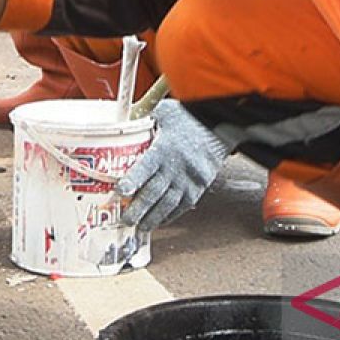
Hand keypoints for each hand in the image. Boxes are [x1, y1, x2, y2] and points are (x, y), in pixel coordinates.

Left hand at [116, 99, 229, 232]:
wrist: (220, 126)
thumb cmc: (189, 117)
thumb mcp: (164, 112)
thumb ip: (143, 119)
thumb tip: (120, 125)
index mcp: (165, 148)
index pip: (146, 167)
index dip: (132, 181)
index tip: (119, 192)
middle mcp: (177, 167)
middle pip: (154, 192)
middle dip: (138, 209)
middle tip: (125, 220)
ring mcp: (189, 179)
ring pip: (168, 204)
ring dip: (152, 218)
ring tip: (140, 226)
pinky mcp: (199, 187)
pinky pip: (183, 206)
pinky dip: (169, 216)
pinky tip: (159, 222)